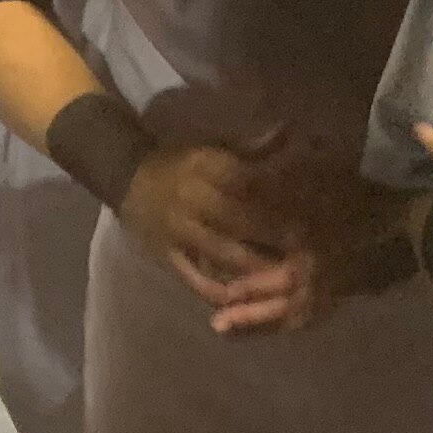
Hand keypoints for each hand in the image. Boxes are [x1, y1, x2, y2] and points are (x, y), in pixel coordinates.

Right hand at [119, 132, 300, 309]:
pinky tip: (245, 299)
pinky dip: (220, 292)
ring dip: (256, 266)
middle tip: (306, 246)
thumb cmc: (178, 162)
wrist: (125, 178)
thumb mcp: (211, 147)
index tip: (307, 207)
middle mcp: (191, 199)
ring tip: (286, 275)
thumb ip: (251, 147)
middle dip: (275, 235)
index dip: (278, 197)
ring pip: (223, 254)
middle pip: (240, 220)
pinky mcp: (167, 257)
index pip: (247, 183)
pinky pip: (196, 279)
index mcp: (203, 167)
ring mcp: (178, 232)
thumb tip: (288, 133)